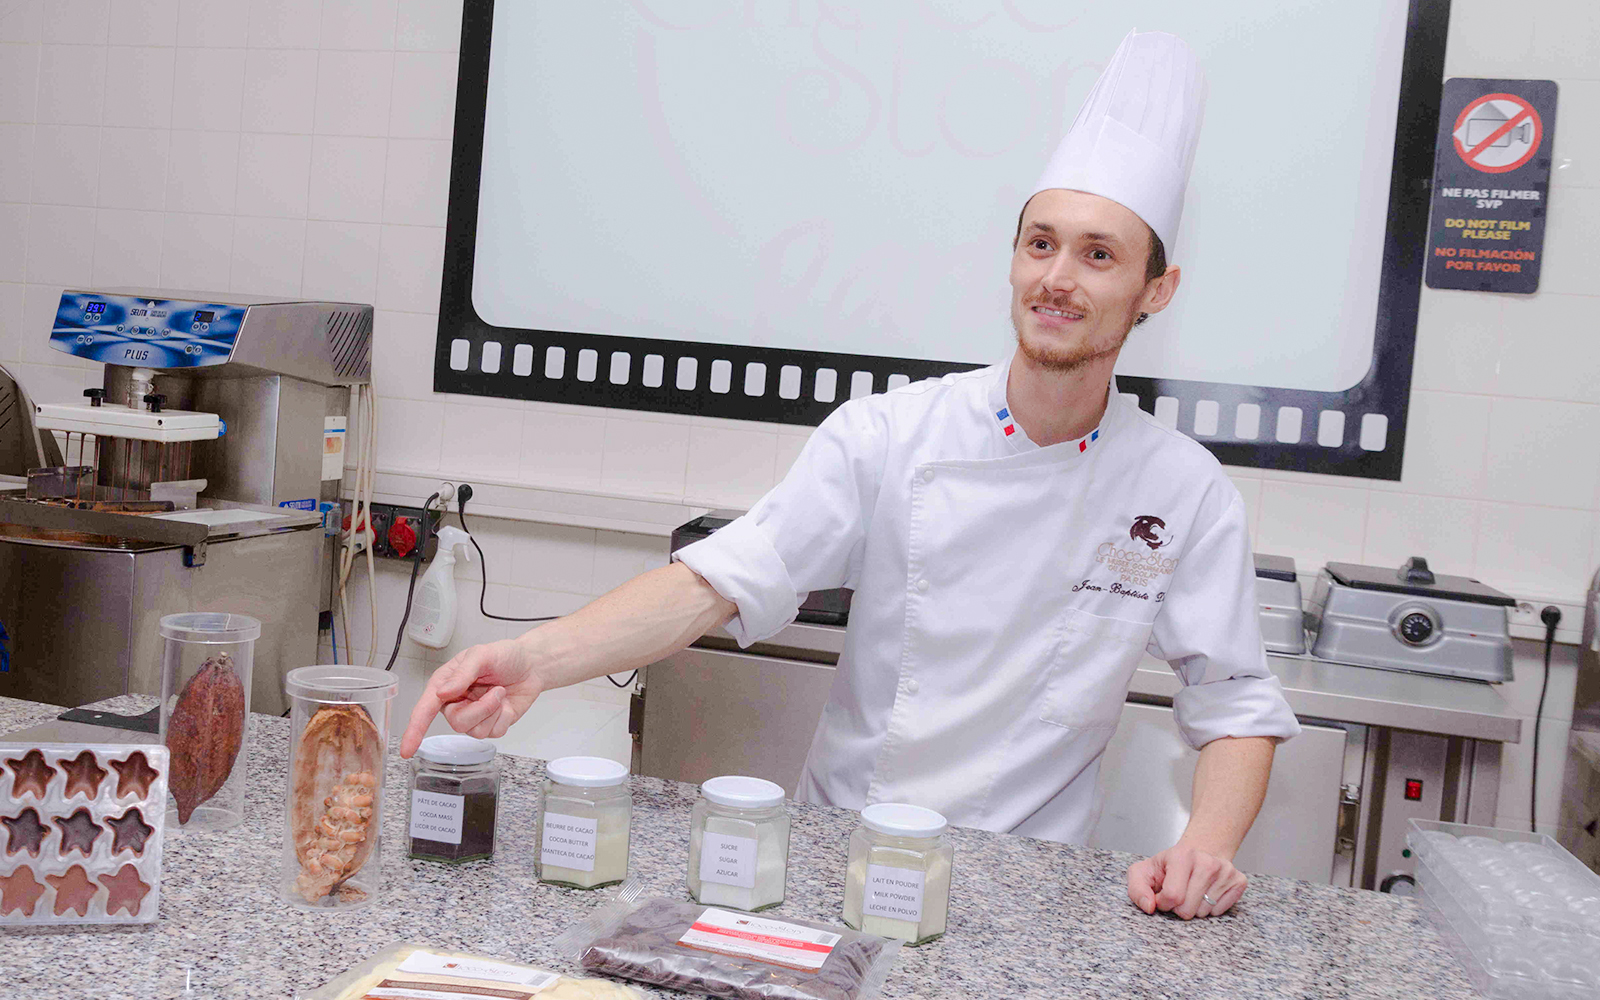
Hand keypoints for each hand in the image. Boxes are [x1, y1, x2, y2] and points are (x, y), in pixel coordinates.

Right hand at [399, 639, 544, 756]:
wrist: (531, 664)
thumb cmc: (504, 655)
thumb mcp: (482, 654)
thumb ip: (462, 673)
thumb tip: (443, 693)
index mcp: (446, 684)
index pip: (424, 710)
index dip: (414, 730)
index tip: (406, 750)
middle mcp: (456, 703)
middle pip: (457, 723)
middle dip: (481, 709)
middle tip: (497, 690)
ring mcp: (474, 716)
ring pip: (475, 731)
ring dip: (493, 711)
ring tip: (500, 692)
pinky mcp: (492, 724)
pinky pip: (493, 733)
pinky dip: (504, 717)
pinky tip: (506, 704)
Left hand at [1126, 842, 1247, 918]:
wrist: (1197, 852)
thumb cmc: (1168, 866)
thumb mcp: (1143, 872)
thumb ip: (1137, 889)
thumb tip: (1149, 907)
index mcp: (1182, 855)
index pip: (1173, 897)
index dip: (1163, 903)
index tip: (1162, 895)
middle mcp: (1207, 861)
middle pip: (1188, 909)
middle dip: (1178, 907)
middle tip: (1178, 892)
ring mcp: (1225, 871)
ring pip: (1203, 913)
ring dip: (1193, 908)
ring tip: (1191, 891)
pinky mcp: (1239, 881)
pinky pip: (1220, 912)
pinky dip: (1210, 908)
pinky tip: (1205, 892)